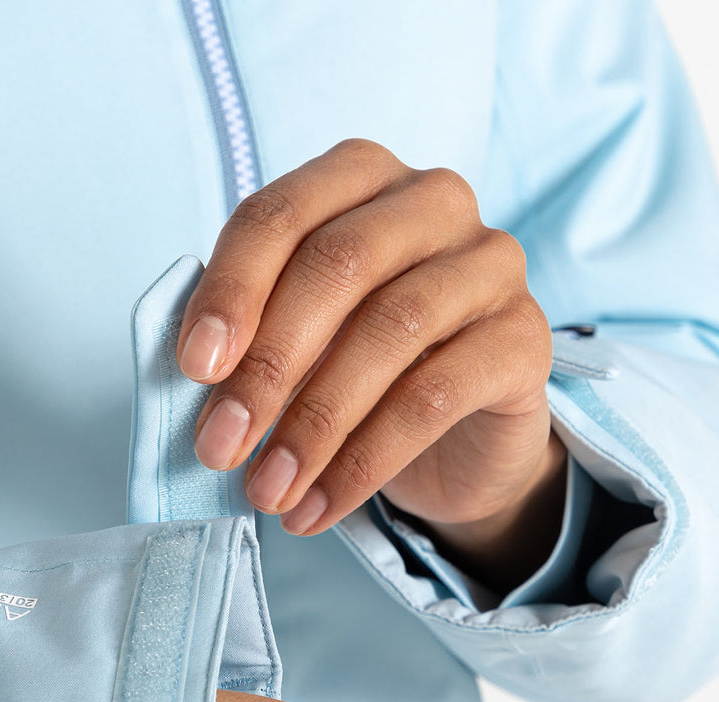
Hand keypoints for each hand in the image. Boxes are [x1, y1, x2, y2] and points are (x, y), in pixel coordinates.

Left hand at [177, 140, 559, 578]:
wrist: (457, 438)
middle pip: (337, 266)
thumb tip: (198, 379)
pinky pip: (435, 398)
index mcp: (358, 180)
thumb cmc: (357, 371)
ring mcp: (489, 264)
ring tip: (267, 490)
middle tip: (221, 446)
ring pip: (388, 332)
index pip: (280, 215)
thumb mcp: (292, 345)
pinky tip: (320, 504)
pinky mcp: (525, 338)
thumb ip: (246, 339)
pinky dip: (364, 461)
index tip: (193, 370)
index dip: (231, 292)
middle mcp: (432, 202)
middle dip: (267, 367)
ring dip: (313, 425)